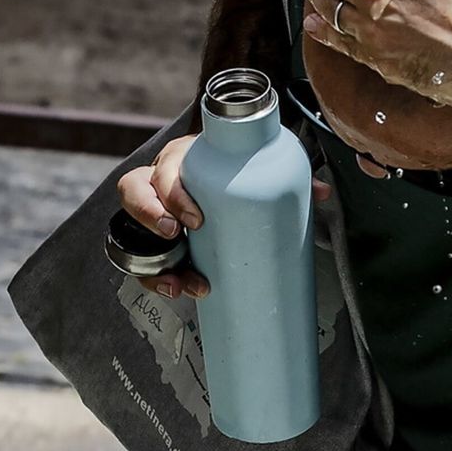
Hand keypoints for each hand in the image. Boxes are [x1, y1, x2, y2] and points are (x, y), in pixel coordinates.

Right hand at [116, 133, 330, 298]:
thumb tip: (319, 192)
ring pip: (132, 232)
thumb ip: (283, 177)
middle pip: (135, 192)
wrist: (224, 181)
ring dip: (152, 263)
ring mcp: (153, 211)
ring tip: (178, 284)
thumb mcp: (252, 171)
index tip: (196, 218)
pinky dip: (157, 280)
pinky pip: (141, 261)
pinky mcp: (153, 240)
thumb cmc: (233, 173)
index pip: (165, 168)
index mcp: (184, 160)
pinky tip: (178, 291)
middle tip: (177, 237)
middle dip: (151, 216)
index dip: (173, 192)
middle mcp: (160, 182)